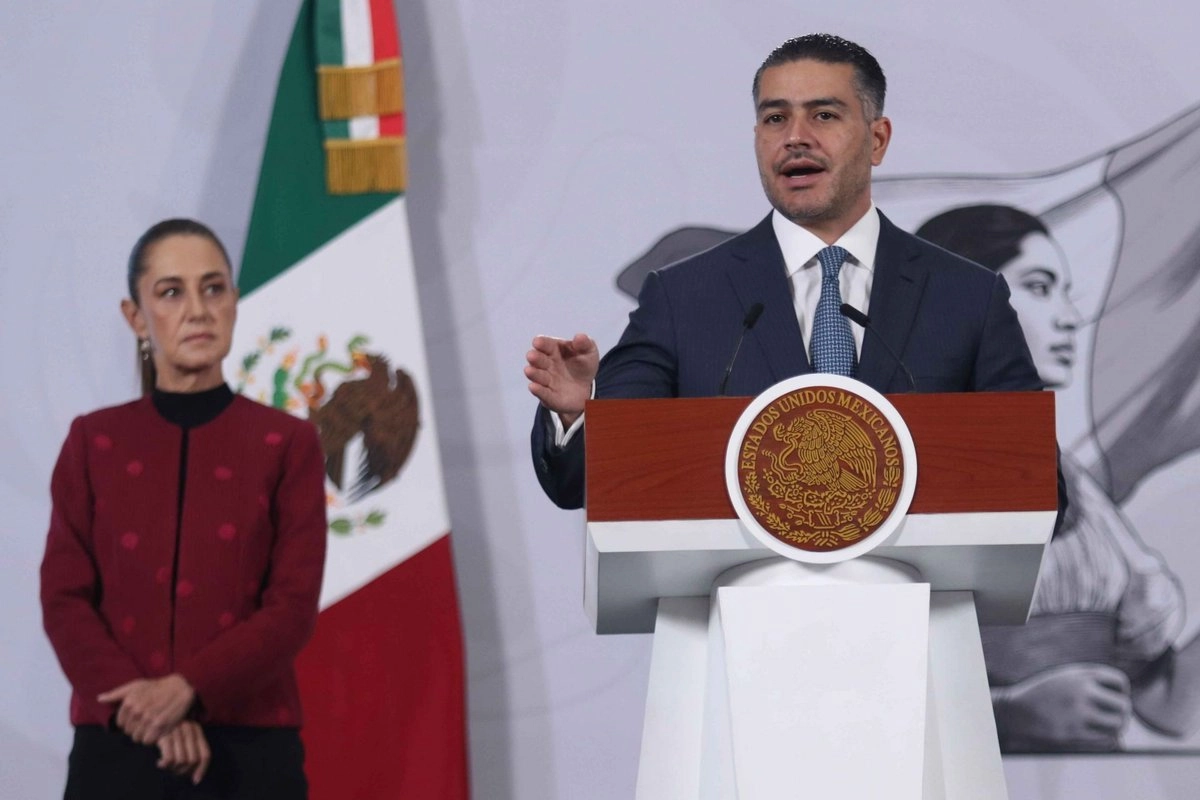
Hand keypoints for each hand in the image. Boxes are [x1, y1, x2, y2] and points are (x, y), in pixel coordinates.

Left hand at [99, 674, 195, 744]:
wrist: (180, 687)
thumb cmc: (156, 686)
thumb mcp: (136, 685)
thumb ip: (116, 694)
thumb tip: (99, 699)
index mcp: (129, 702)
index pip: (120, 724)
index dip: (129, 723)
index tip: (138, 718)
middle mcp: (137, 711)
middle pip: (129, 732)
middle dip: (137, 729)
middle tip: (147, 722)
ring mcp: (148, 719)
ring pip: (138, 738)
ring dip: (144, 734)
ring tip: (152, 726)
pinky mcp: (160, 725)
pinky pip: (148, 741)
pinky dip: (152, 738)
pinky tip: (157, 730)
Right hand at [156, 720, 210, 784]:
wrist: (146, 719)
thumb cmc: (164, 732)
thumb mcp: (181, 738)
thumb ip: (191, 753)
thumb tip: (196, 779)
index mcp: (196, 729)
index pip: (205, 755)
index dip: (201, 770)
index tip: (195, 780)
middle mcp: (189, 728)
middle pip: (193, 761)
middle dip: (183, 771)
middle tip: (174, 770)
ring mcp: (177, 731)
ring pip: (182, 761)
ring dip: (173, 768)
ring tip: (167, 765)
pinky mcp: (164, 735)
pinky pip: (169, 759)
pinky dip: (165, 765)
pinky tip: (160, 763)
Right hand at [525, 334, 598, 427]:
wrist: (586, 389)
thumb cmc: (583, 365)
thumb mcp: (589, 352)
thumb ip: (584, 343)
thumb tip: (579, 337)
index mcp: (554, 350)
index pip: (545, 344)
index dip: (541, 343)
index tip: (538, 342)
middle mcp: (546, 365)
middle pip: (538, 360)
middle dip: (534, 358)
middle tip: (532, 356)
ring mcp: (547, 381)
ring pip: (538, 376)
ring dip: (533, 373)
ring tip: (529, 370)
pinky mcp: (549, 397)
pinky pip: (543, 394)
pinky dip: (538, 391)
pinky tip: (533, 387)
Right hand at [993, 663, 1130, 750]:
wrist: (1015, 711)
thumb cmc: (1044, 694)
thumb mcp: (1066, 678)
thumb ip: (1092, 681)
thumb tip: (1125, 698)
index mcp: (1080, 675)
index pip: (1120, 682)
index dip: (1121, 692)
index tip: (1111, 698)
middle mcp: (1081, 691)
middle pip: (1123, 705)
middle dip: (1122, 713)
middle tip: (1114, 718)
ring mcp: (1078, 713)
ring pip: (1118, 724)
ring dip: (1117, 728)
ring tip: (1108, 728)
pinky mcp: (1073, 733)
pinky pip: (1106, 740)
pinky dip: (1108, 740)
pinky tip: (1099, 736)